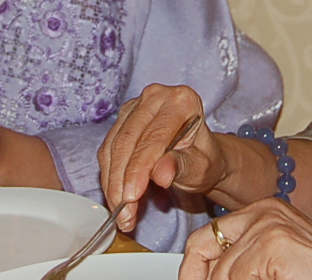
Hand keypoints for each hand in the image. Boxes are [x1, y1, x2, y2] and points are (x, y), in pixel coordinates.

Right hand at [98, 84, 221, 232]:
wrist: (199, 156)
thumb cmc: (204, 160)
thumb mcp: (201, 167)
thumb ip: (182, 167)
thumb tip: (161, 173)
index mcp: (182, 101)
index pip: (153, 137)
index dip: (139, 169)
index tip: (132, 197)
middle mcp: (155, 96)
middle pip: (127, 141)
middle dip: (121, 182)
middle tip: (124, 215)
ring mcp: (135, 106)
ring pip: (112, 148)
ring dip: (112, 184)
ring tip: (122, 214)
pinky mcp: (121, 120)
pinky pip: (107, 152)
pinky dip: (109, 178)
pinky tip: (116, 200)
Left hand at [181, 198, 311, 279]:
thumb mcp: (278, 265)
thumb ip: (247, 264)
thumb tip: (209, 276)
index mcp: (264, 212)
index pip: (208, 237)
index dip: (194, 268)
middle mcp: (264, 211)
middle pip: (203, 246)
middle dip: (199, 276)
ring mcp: (270, 225)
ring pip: (222, 273)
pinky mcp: (275, 245)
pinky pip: (237, 279)